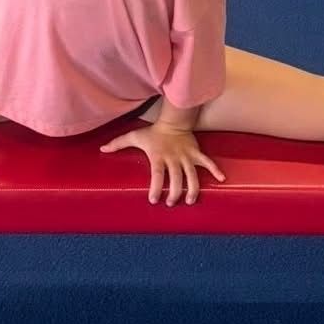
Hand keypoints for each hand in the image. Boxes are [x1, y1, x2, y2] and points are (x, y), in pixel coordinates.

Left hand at [100, 122, 225, 205]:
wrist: (173, 120)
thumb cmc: (153, 132)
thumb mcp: (134, 136)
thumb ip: (118, 144)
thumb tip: (101, 149)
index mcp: (158, 157)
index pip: (157, 175)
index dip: (156, 188)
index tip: (154, 200)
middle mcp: (174, 158)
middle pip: (176, 179)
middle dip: (175, 193)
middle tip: (171, 203)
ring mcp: (187, 157)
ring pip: (192, 175)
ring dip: (193, 189)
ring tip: (190, 201)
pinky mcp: (196, 153)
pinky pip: (208, 162)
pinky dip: (215, 170)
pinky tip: (222, 179)